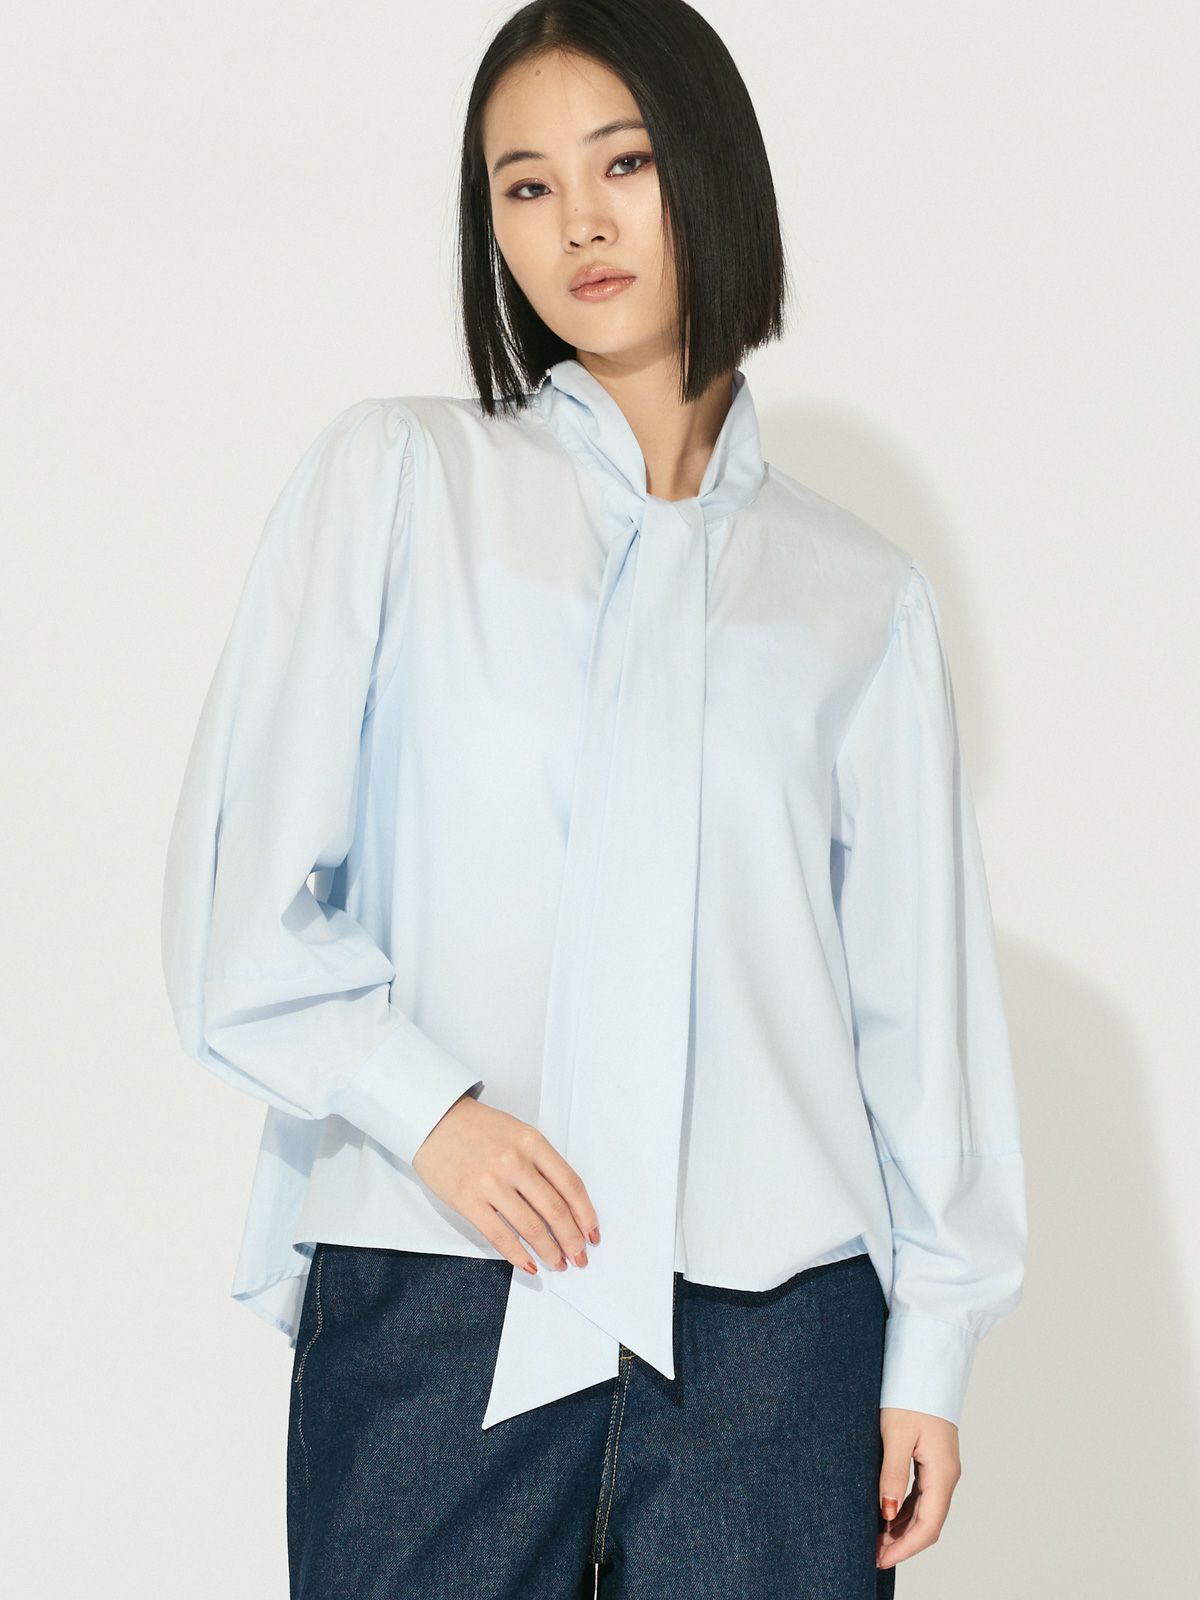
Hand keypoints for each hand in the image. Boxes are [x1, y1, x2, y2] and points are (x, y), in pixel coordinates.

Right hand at [411, 1094, 600, 1275]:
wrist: (434, 1119)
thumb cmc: (478, 1127)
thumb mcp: (518, 1133)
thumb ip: (540, 1163)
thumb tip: (563, 1203)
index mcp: (532, 1143)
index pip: (570, 1184)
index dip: (585, 1214)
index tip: (592, 1233)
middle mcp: (515, 1162)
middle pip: (555, 1210)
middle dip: (572, 1239)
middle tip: (580, 1257)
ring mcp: (490, 1183)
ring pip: (531, 1227)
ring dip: (549, 1251)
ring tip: (559, 1264)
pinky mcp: (467, 1200)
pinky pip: (499, 1235)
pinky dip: (518, 1255)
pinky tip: (530, 1264)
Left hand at [876, 1407, 961, 1569]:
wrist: (926, 1364)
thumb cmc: (911, 1394)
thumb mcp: (896, 1435)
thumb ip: (893, 1475)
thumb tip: (886, 1512)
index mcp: (942, 1472)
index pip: (928, 1526)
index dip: (905, 1548)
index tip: (881, 1559)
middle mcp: (947, 1474)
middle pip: (928, 1522)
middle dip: (902, 1542)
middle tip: (873, 1553)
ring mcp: (942, 1467)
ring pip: (925, 1510)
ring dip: (902, 1528)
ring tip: (875, 1538)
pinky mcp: (933, 1459)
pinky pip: (922, 1495)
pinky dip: (905, 1509)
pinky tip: (886, 1514)